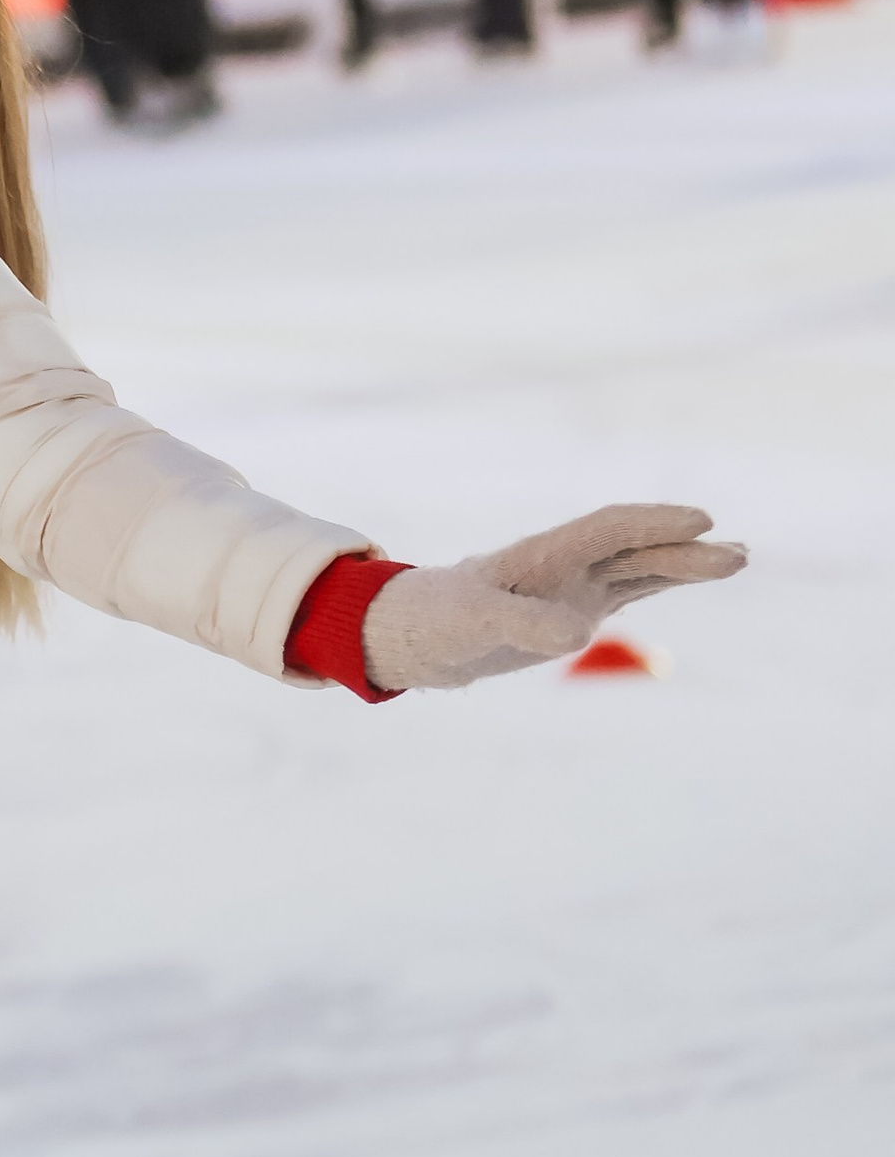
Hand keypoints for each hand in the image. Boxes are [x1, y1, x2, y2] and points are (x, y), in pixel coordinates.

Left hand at [362, 504, 746, 691]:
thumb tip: (577, 634)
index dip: (652, 523)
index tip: (700, 521)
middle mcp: (566, 566)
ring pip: (641, 569)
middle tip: (738, 555)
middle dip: (684, 550)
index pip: (607, 529)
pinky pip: (630, 591)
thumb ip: (520, 625)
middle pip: (635, 549)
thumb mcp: (472, 625)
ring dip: (687, 565)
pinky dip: (665, 583)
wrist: (416, 635)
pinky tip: (698, 576)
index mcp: (541, 555)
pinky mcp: (576, 612)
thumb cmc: (437, 620)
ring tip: (740, 557)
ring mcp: (574, 587)